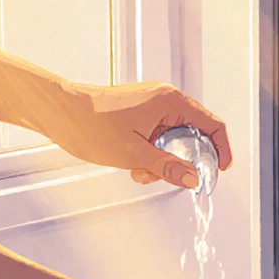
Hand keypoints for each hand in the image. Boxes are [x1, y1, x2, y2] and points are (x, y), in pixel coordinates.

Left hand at [44, 82, 232, 189]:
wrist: (58, 112)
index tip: (219, 170)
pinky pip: (158, 136)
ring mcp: (152, 105)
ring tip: (141, 171)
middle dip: (183, 160)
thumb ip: (168, 167)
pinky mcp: (140, 112)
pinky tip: (133, 164)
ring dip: (163, 160)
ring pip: (174, 138)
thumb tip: (194, 179)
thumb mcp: (134, 155)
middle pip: (194, 134)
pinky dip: (151, 153)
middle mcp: (165, 99)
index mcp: (170, 102)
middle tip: (167, 177)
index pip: (212, 124)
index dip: (220, 149)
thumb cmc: (90, 125)